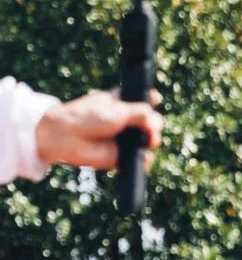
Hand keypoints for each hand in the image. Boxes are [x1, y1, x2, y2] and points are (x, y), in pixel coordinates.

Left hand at [35, 88, 162, 171]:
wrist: (66, 137)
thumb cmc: (87, 117)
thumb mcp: (118, 109)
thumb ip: (141, 113)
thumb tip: (158, 122)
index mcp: (120, 102)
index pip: (141, 100)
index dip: (151, 99)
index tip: (156, 98)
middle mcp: (122, 121)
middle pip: (148, 122)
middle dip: (154, 124)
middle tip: (152, 126)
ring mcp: (121, 139)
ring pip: (145, 141)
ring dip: (151, 141)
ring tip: (149, 140)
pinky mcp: (118, 157)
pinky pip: (137, 160)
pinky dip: (144, 160)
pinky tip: (144, 156)